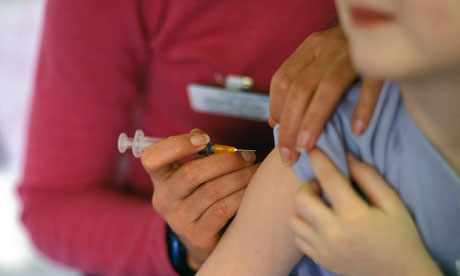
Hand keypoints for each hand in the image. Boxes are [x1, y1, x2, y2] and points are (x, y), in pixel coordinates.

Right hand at [141, 129, 257, 269]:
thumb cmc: (203, 196)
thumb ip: (198, 154)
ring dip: (240, 177)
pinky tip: (252, 191)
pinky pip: (222, 210)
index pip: (153, 158)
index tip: (204, 139)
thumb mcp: (195, 174)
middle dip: (225, 161)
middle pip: (191, 174)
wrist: (207, 241)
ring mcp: (178, 220)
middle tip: (248, 156)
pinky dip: (241, 196)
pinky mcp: (196, 237)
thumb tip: (200, 135)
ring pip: (212, 191)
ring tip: (256, 171)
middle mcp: (164, 199)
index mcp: (161, 178)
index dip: (177, 145)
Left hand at [269, 26, 382, 162]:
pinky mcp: (381, 59)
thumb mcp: (319, 62)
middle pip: (300, 88)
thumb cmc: (347, 54)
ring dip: (314, 121)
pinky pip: (371, 84)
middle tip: (289, 156)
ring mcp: (354, 52)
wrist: (388, 25)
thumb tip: (274, 122)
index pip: (282, 80)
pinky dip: (363, 107)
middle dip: (289, 126)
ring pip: (328, 88)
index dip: (276, 110)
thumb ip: (297, 87)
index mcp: (310, 47)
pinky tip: (356, 131)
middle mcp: (328, 47)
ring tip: (307, 148)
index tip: (279, 135)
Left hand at [290, 149, 441, 275]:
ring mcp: (322, 249)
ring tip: (319, 204)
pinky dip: (303, 225)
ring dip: (303, 206)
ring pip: (293, 218)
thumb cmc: (400, 236)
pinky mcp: (319, 259)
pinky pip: (297, 236)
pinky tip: (318, 222)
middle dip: (308, 185)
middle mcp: (332, 233)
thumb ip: (369, 178)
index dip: (319, 158)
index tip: (313, 147)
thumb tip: (346, 157)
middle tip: (322, 185)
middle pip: (301, 198)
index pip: (328, 178)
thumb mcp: (392, 203)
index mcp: (354, 215)